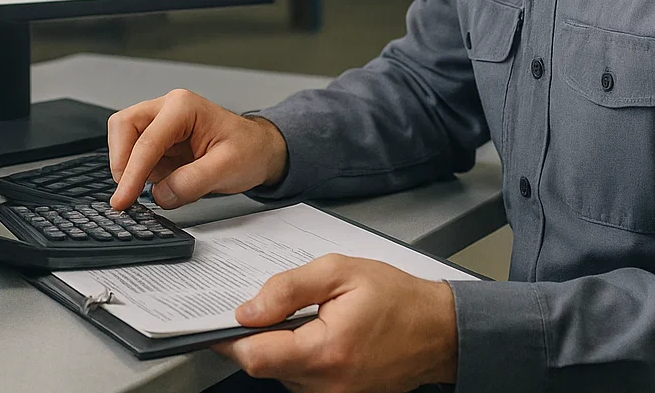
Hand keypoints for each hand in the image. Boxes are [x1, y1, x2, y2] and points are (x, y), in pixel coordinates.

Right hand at [106, 89, 287, 209]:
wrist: (259, 151)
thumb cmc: (249, 150)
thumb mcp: (227, 168)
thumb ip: (192, 182)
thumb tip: (159, 195)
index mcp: (183, 107)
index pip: (147, 141)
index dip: (131, 173)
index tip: (123, 199)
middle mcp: (167, 109)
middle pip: (123, 127)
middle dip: (121, 162)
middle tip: (127, 194)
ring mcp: (160, 124)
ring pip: (124, 140)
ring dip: (129, 168)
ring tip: (150, 189)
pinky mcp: (159, 141)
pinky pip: (136, 155)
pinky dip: (139, 174)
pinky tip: (161, 184)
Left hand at [215, 254, 458, 392]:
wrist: (439, 331)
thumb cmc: (398, 299)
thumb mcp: (340, 272)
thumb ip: (289, 288)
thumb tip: (249, 309)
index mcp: (325, 351)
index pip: (254, 356)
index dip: (228, 337)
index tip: (214, 319)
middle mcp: (327, 385)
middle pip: (263, 366)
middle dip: (256, 336)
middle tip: (265, 305)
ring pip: (279, 372)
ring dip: (278, 345)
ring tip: (303, 314)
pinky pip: (300, 378)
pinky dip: (296, 354)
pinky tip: (314, 330)